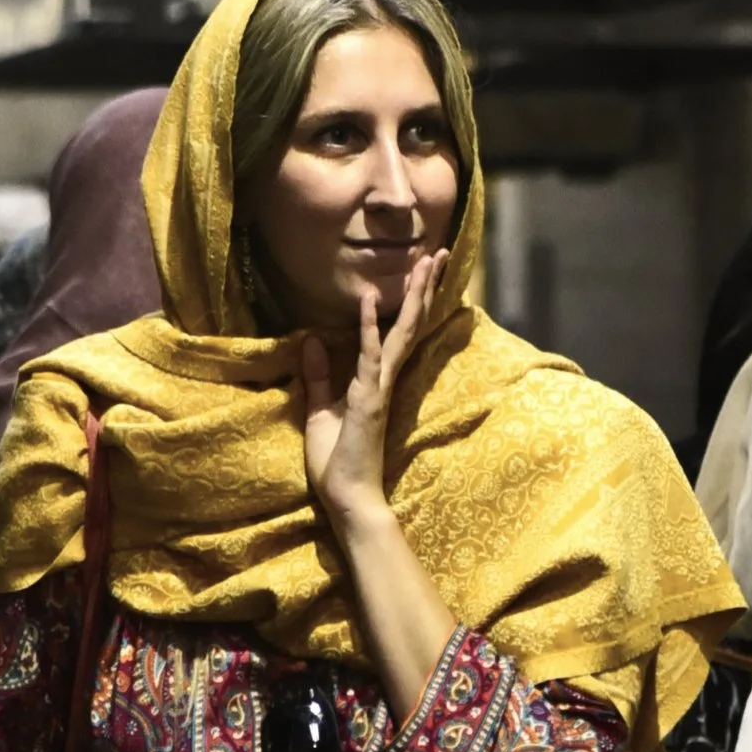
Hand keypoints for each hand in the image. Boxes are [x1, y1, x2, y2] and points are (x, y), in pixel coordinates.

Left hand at [299, 256, 441, 542]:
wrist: (347, 498)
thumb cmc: (336, 463)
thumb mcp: (319, 413)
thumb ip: (318, 378)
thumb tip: (312, 341)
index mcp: (374, 382)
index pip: (395, 334)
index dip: (408, 302)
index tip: (419, 270)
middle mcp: (384, 380)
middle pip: (409, 325)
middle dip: (423, 288)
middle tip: (440, 252)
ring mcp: (379, 388)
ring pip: (400, 333)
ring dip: (411, 296)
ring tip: (425, 262)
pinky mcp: (368, 399)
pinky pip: (368, 356)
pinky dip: (367, 328)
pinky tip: (369, 299)